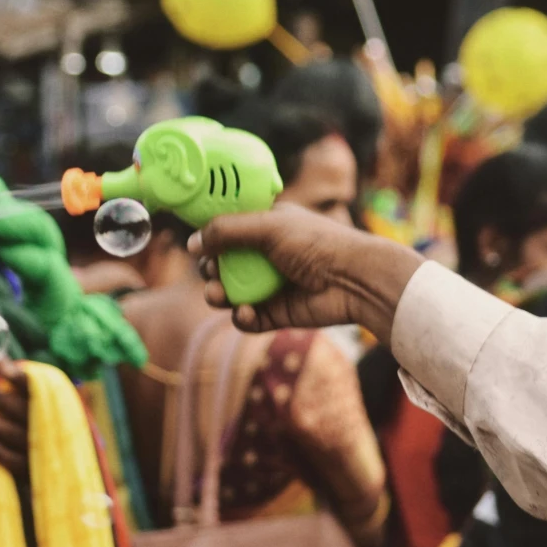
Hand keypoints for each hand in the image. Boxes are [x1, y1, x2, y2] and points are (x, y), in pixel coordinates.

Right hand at [191, 207, 423, 343]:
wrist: (355, 280)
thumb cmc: (317, 244)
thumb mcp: (268, 227)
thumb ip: (227, 231)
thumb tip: (191, 243)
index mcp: (268, 227)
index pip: (229, 232)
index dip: (211, 240)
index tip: (199, 247)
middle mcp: (268, 255)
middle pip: (225, 266)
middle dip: (212, 272)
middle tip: (212, 274)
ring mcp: (273, 285)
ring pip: (232, 294)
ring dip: (220, 296)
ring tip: (219, 296)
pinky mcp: (279, 313)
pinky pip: (250, 319)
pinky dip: (242, 318)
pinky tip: (245, 313)